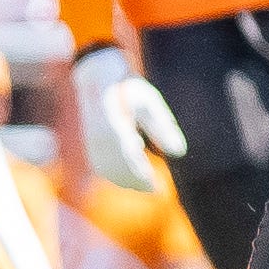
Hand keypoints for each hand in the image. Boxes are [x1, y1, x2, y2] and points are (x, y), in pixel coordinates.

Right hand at [74, 44, 186, 193]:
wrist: (98, 78)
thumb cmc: (129, 88)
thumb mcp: (150, 102)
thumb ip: (163, 127)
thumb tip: (179, 152)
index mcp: (114, 125)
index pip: (129, 158)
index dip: (142, 175)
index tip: (157, 187)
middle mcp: (99, 137)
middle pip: (118, 169)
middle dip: (136, 182)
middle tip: (155, 191)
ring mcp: (91, 141)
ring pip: (108, 170)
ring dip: (126, 181)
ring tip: (146, 186)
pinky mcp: (89, 144)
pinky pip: (100, 167)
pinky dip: (115, 175)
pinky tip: (131, 177)